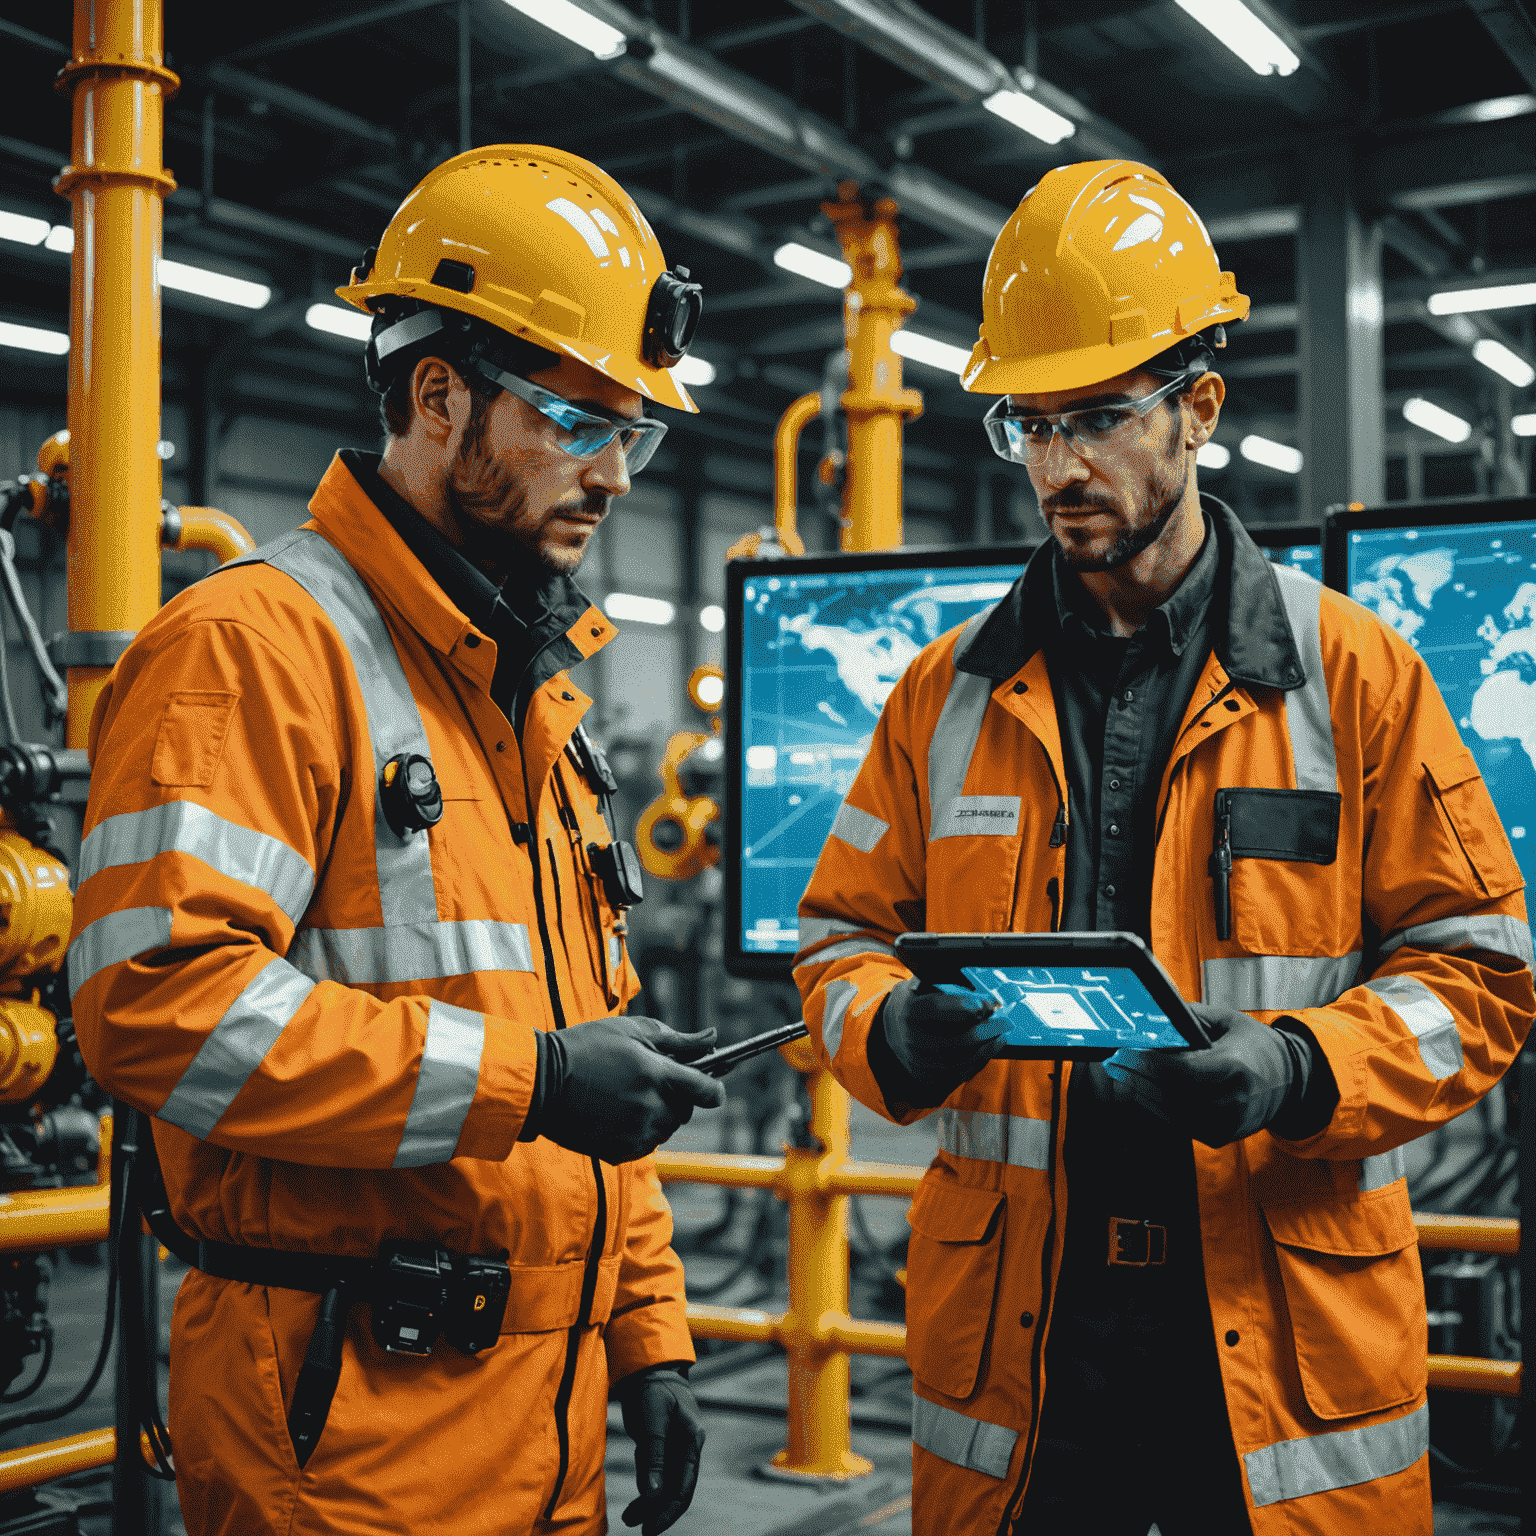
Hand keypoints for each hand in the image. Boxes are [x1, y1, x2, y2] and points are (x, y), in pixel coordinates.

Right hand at [540, 1017, 725, 1163]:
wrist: (542, 1081)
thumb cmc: (587, 1047)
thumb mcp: (634, 1031)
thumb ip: (678, 1039)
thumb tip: (713, 1038)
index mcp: (658, 1075)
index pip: (708, 1092)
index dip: (714, 1088)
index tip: (710, 1085)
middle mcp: (651, 1108)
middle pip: (685, 1110)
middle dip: (677, 1096)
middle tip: (649, 1079)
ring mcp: (635, 1133)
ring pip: (665, 1128)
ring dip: (657, 1114)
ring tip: (627, 1094)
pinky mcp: (619, 1151)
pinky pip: (645, 1144)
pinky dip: (639, 1130)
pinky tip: (617, 1112)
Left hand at [617, 1367, 703, 1535]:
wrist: (648, 1367)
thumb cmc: (653, 1387)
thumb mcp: (653, 1417)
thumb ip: (654, 1453)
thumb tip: (653, 1493)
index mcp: (691, 1440)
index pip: (685, 1483)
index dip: (670, 1509)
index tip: (653, 1527)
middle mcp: (686, 1448)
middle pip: (677, 1488)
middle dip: (661, 1512)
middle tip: (644, 1532)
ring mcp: (673, 1448)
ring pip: (664, 1485)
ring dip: (649, 1504)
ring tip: (629, 1520)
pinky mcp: (659, 1448)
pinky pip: (655, 1476)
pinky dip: (645, 1491)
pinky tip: (633, 1508)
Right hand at [879, 977, 1004, 1106]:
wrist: (893, 1027)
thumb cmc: (915, 1000)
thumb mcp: (924, 983)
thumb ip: (947, 982)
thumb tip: (977, 987)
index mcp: (909, 1011)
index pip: (936, 1009)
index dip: (963, 1007)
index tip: (985, 1004)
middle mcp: (910, 1040)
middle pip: (953, 1041)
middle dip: (984, 1033)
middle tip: (1004, 1023)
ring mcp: (917, 1062)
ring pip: (958, 1061)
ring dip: (985, 1050)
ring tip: (1001, 1037)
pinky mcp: (926, 1076)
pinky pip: (956, 1074)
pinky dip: (976, 1062)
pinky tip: (988, 1050)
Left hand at [1100, 1002, 1306, 1147]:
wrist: (1288, 1081)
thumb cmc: (1254, 1046)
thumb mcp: (1227, 1021)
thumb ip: (1190, 1017)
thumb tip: (1153, 1014)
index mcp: (1235, 1068)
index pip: (1182, 1071)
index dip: (1149, 1063)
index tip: (1125, 1051)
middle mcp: (1231, 1101)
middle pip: (1171, 1093)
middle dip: (1137, 1076)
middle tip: (1113, 1061)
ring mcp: (1225, 1123)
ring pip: (1170, 1112)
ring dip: (1140, 1092)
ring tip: (1119, 1074)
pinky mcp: (1219, 1136)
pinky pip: (1178, 1123)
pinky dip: (1156, 1107)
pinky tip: (1139, 1091)